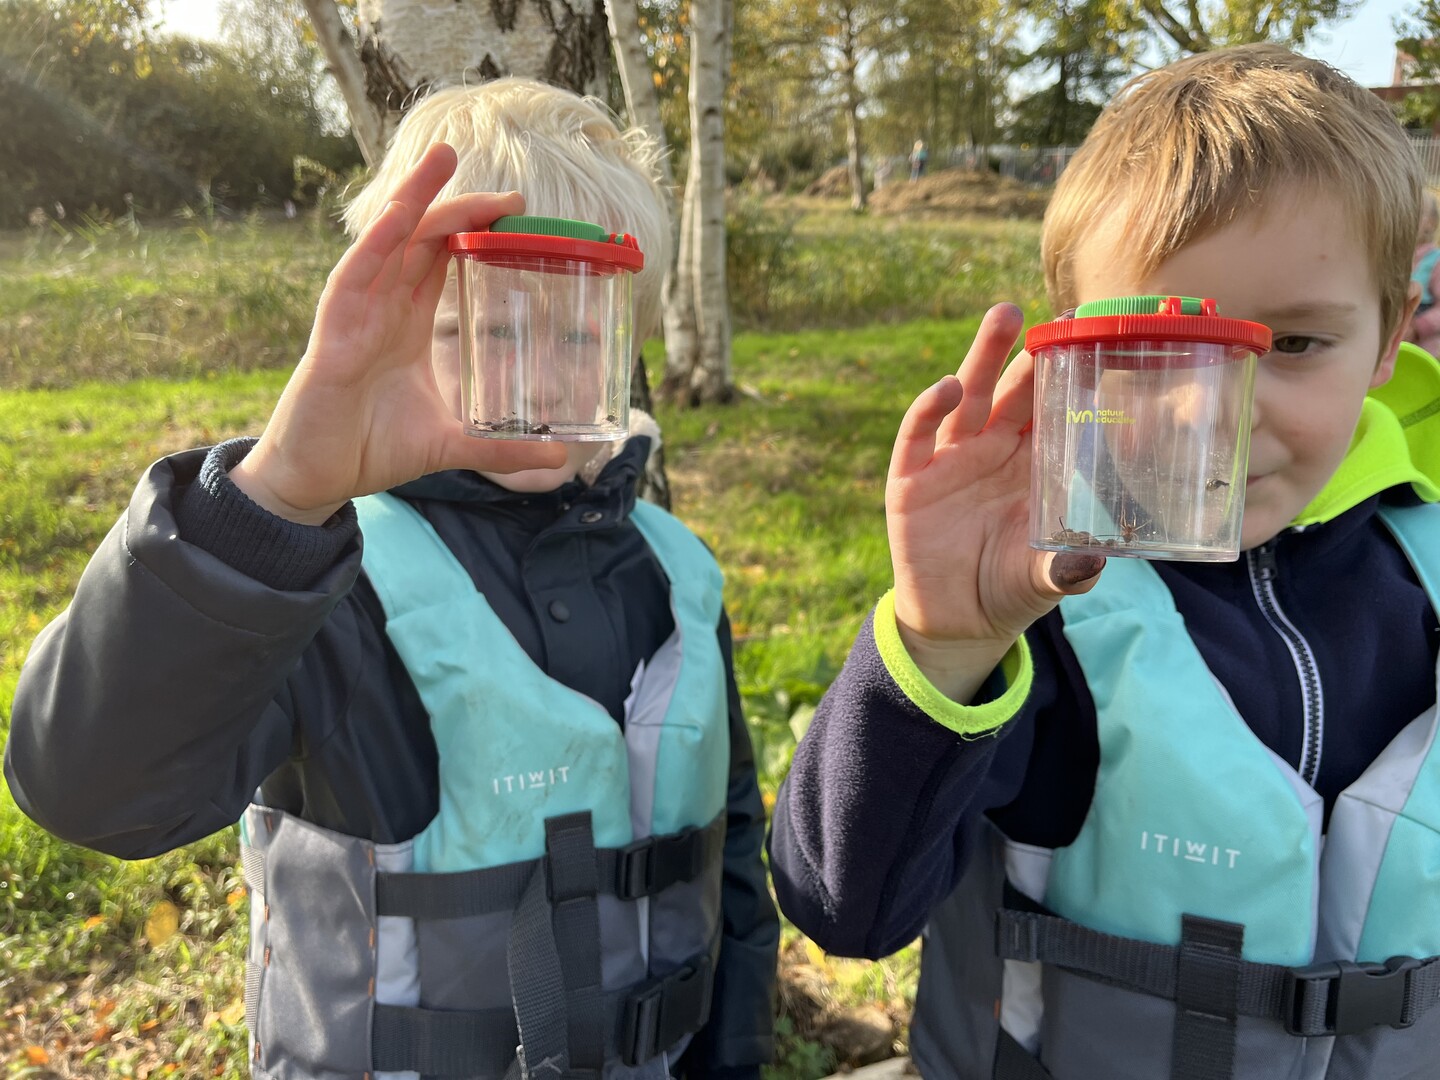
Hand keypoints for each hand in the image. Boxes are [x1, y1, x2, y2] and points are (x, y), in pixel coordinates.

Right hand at [231, 143, 565, 523]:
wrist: (316, 479)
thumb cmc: (370, 450)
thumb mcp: (449, 444)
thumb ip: (499, 448)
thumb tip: (558, 456)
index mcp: (406, 321)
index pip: (442, 257)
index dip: (474, 228)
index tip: (518, 210)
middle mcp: (381, 308)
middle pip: (419, 236)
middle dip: (455, 201)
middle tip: (506, 186)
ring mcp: (355, 316)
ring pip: (386, 242)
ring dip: (412, 198)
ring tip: (442, 160)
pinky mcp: (332, 336)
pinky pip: (352, 279)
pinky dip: (375, 245)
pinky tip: (398, 215)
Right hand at [886, 303, 1103, 701]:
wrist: (956, 623)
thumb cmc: (1009, 589)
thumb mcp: (1045, 579)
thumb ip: (1069, 568)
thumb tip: (1096, 560)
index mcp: (1030, 464)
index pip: (1051, 408)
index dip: (1069, 375)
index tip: (1095, 339)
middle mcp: (991, 451)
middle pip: (1012, 389)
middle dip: (1029, 350)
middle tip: (1055, 312)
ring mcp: (949, 460)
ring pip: (968, 396)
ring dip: (984, 356)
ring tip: (1004, 317)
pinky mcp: (911, 479)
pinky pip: (918, 434)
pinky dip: (929, 407)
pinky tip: (947, 388)